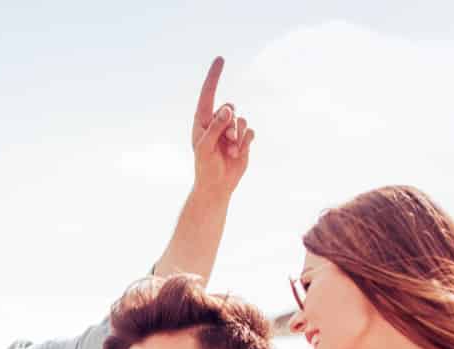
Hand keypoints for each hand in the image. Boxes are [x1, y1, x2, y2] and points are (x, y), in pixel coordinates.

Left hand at [190, 57, 254, 195]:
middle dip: (230, 124)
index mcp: (203, 120)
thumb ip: (215, 127)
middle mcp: (217, 121)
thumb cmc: (205, 166)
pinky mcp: (242, 139)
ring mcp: (230, 130)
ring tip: (230, 151)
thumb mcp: (205, 147)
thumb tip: (228, 108)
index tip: (220, 59)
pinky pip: (250, 130)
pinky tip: (238, 153)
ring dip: (237, 136)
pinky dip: (245, 141)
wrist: (217, 185)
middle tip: (225, 141)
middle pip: (230, 107)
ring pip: (241, 119)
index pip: (208, 94)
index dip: (214, 76)